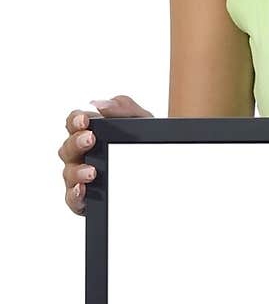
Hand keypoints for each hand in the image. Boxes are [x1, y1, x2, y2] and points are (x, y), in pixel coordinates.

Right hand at [58, 95, 153, 216]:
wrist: (166, 171)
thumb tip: (99, 104)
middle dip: (76, 142)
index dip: (75, 120)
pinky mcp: (86, 199)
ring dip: (77, 171)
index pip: (74, 123)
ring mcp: (81, 177)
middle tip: (90, 139)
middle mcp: (81, 154)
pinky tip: (83, 189)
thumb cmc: (145, 144)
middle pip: (67, 148)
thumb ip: (123, 108)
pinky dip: (75, 194)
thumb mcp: (142, 121)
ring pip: (68, 173)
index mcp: (90, 132)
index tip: (85, 120)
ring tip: (92, 171)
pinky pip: (73, 198)